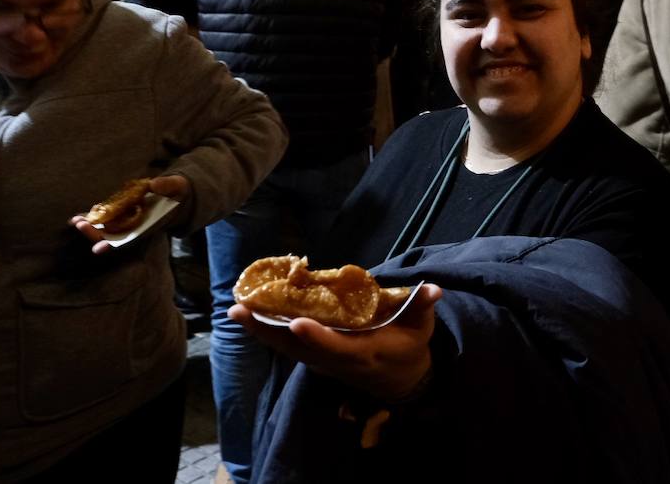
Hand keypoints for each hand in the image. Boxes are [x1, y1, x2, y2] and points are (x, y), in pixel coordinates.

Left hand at [69, 174, 188, 254]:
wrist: (177, 193)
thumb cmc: (179, 191)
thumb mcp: (178, 186)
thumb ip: (168, 185)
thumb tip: (154, 184)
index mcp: (149, 225)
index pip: (129, 239)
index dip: (113, 245)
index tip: (97, 249)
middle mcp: (137, 226)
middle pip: (113, 236)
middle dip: (95, 233)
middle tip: (80, 225)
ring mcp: (129, 220)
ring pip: (107, 228)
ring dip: (91, 227)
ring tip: (74, 221)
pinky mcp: (124, 212)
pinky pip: (107, 217)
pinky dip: (94, 217)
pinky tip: (79, 216)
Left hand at [230, 283, 442, 400]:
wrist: (399, 380)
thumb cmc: (409, 347)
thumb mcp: (421, 328)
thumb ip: (422, 306)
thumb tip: (434, 289)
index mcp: (364, 353)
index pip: (337, 347)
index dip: (317, 337)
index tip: (296, 322)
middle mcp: (337, 361)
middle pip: (299, 349)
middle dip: (269, 331)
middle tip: (241, 310)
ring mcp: (324, 362)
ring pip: (288, 349)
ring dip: (261, 331)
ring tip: (236, 311)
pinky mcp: (315, 358)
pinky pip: (288, 347)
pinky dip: (268, 333)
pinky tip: (249, 316)